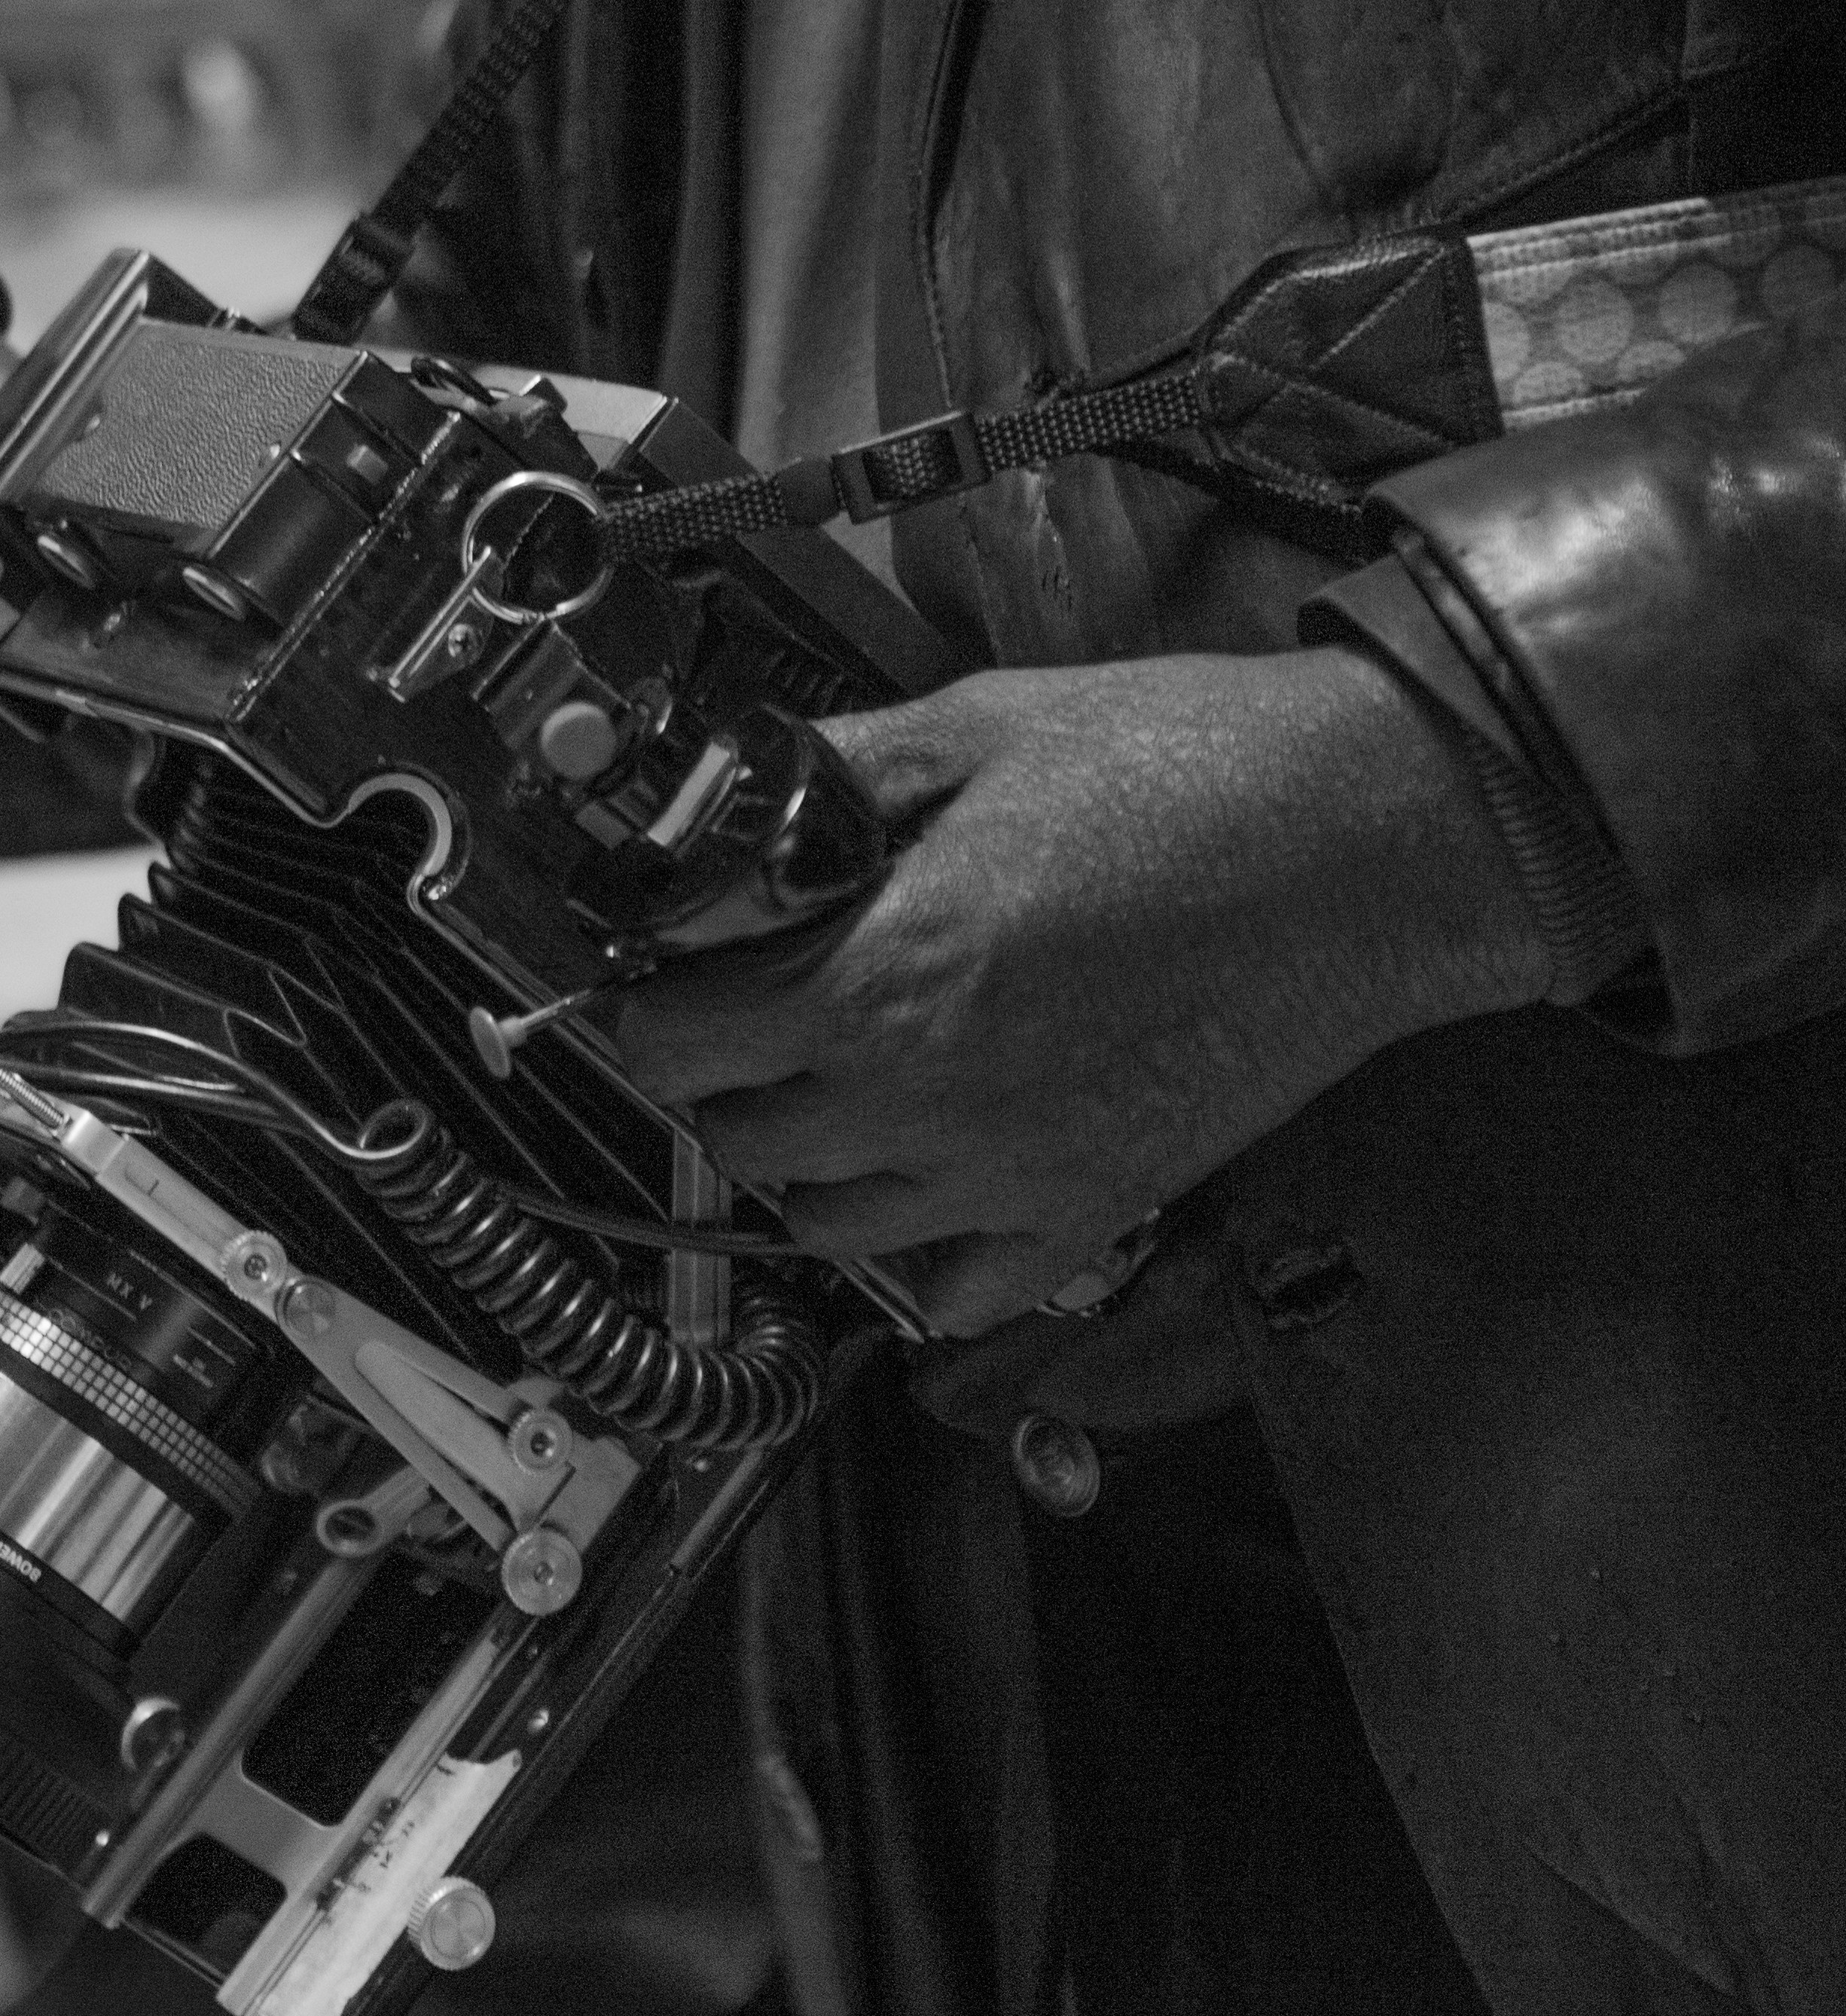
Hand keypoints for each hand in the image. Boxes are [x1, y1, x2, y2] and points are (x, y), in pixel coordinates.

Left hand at [615, 651, 1552, 1338]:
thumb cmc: (1193, 769)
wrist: (1365, 842)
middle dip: (715, 1069)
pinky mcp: (1088, 1213)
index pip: (676, 1041)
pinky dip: (913, 1254)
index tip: (664, 967)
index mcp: (887, 971)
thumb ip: (845, 766)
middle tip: (746, 1004)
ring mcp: (1008, 1176)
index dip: (649, 999)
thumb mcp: (985, 723)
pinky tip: (923, 1173)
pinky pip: (949, 1293)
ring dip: (799, 1158)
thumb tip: (743, 782)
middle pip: (733, 1136)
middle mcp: (927, 1096)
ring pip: (823, 1225)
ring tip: (830, 1079)